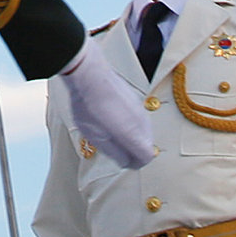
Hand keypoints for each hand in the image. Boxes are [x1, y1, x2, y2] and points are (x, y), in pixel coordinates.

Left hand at [58, 51, 157, 166]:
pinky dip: (129, 124)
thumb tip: (126, 161)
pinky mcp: (135, 99)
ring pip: (143, 131)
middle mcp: (142, 122)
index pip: (147, 157)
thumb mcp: (95, 136)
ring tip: (110, 132)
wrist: (89, 73)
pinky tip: (111, 118)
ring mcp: (140, 109)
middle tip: (115, 147)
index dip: (135, 163)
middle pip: (146, 144)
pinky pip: (138, 119)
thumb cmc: (89, 105)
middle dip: (133, 150)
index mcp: (134, 134)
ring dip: (131, 136)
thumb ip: (114, 152)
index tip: (123, 161)